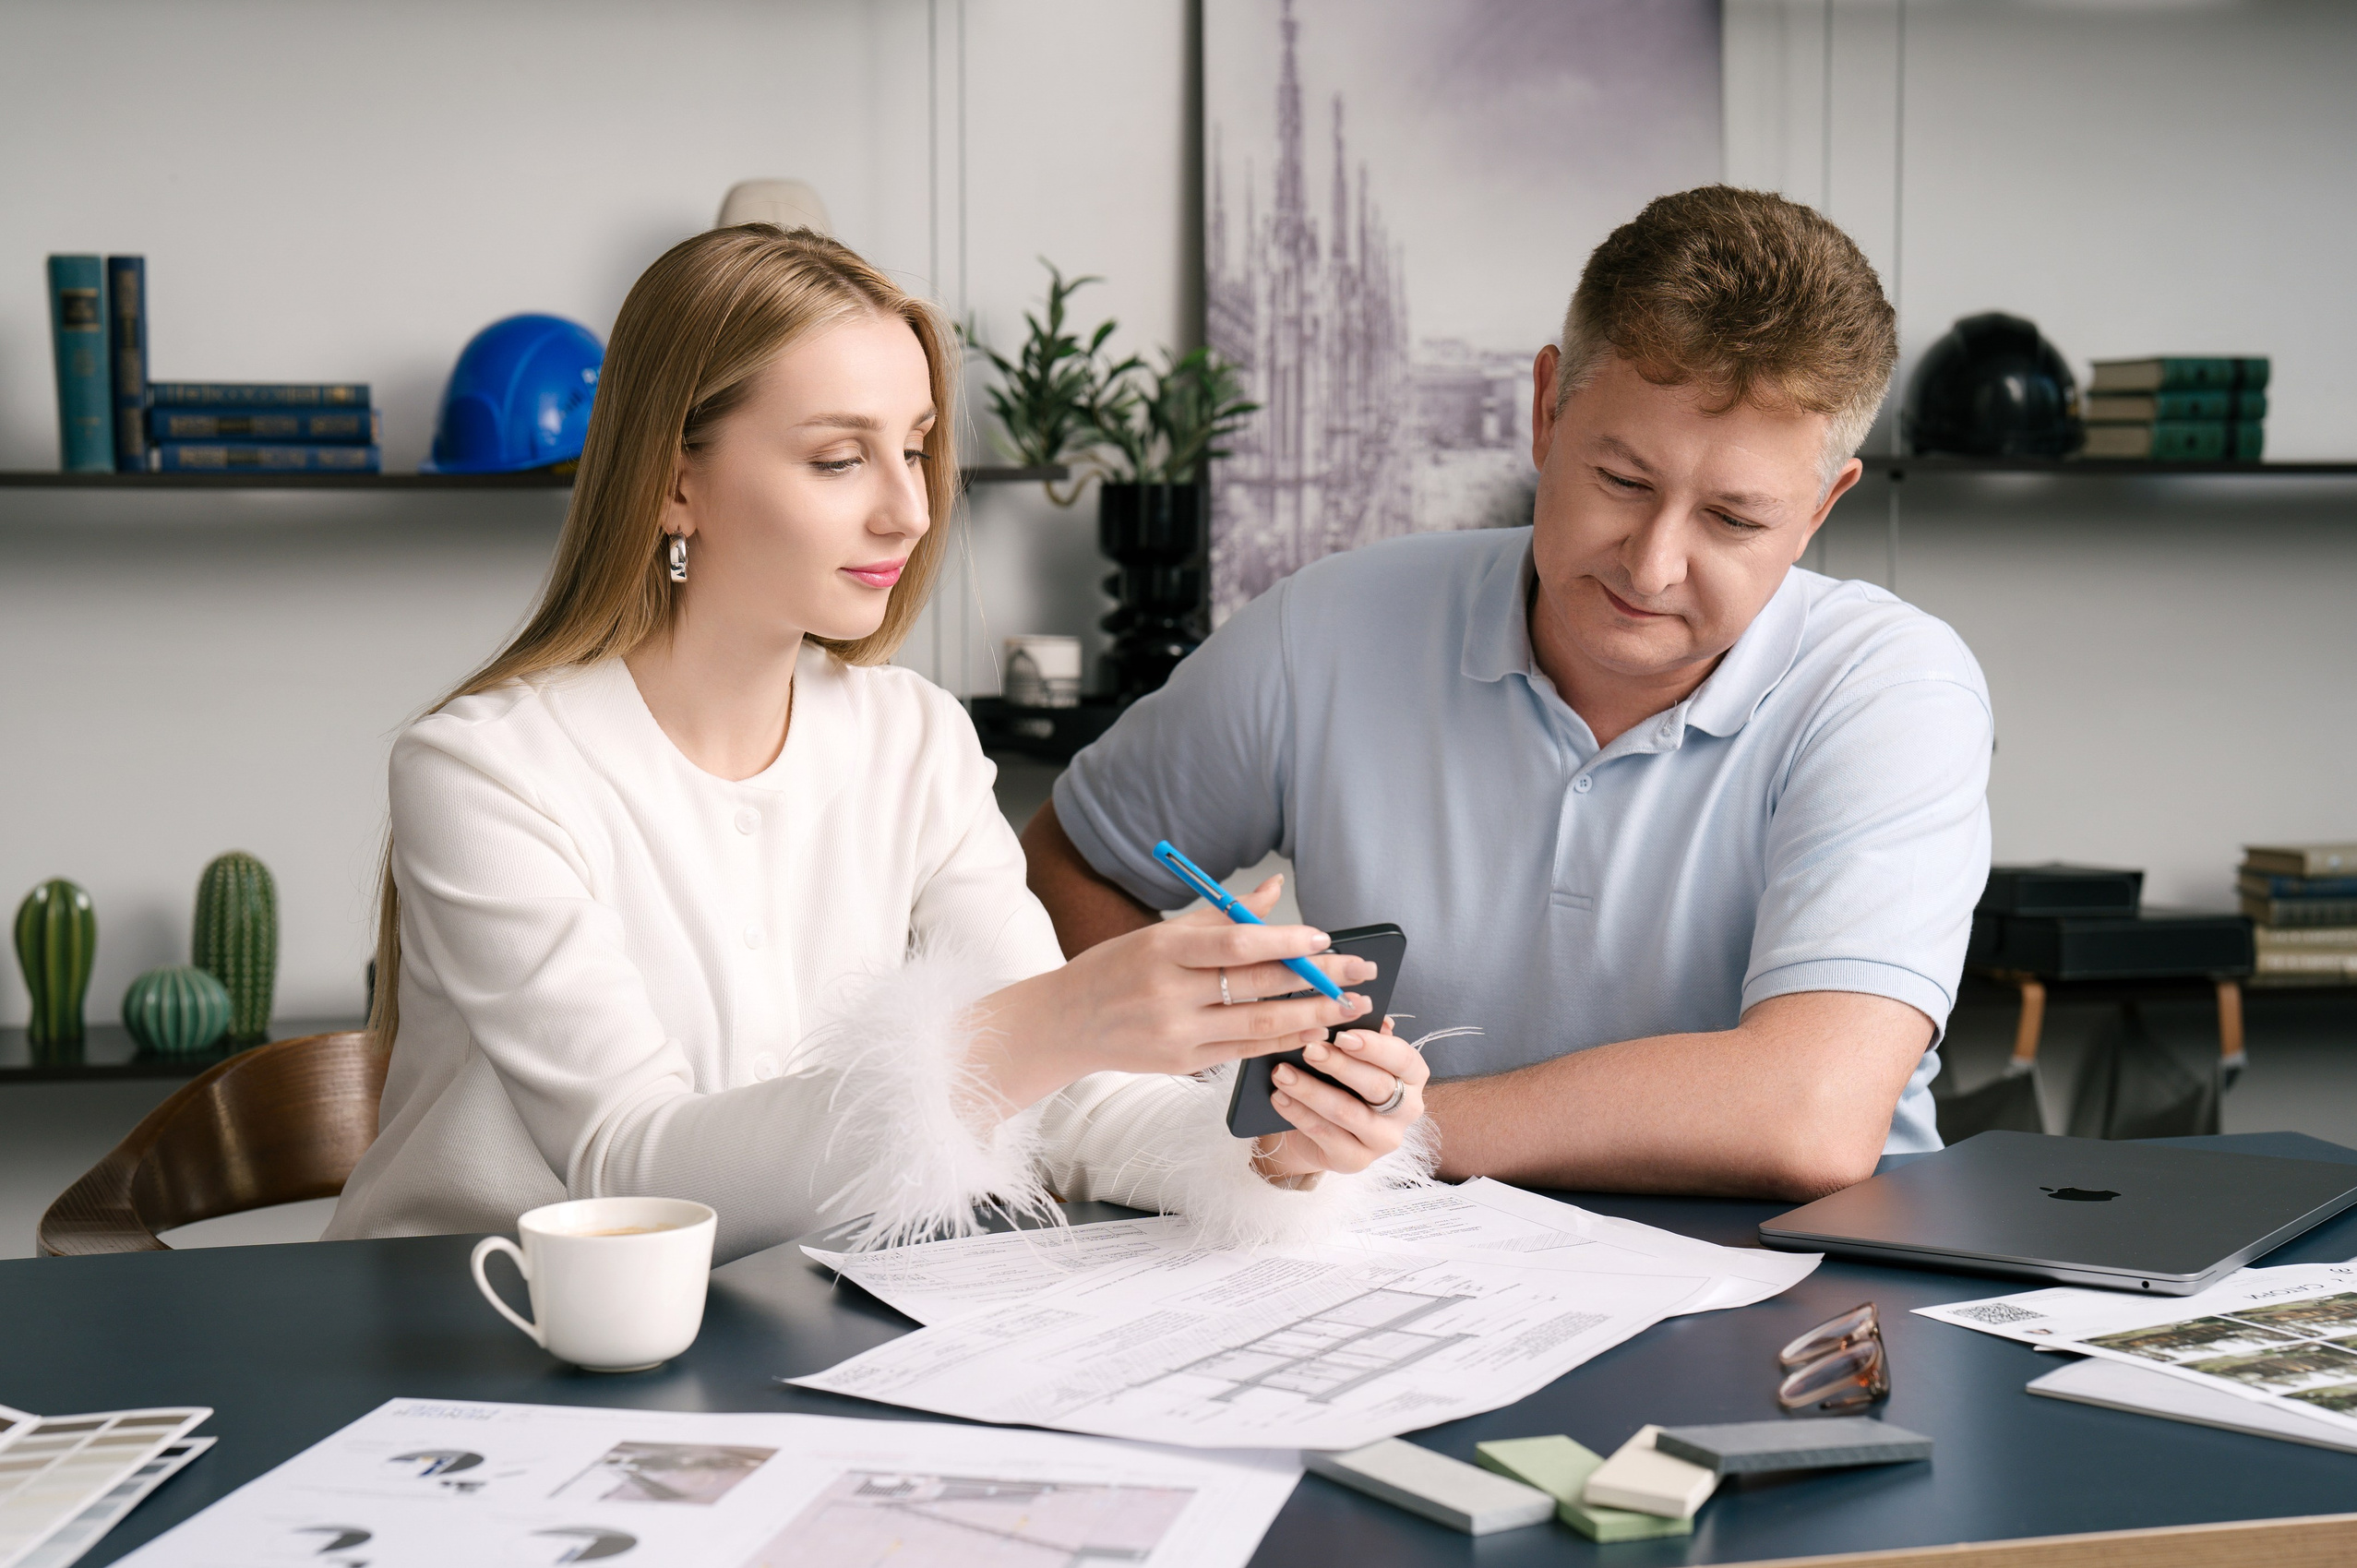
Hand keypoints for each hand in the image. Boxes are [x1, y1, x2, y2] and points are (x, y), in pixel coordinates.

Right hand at [974, 876, 1375, 1108]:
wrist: (1065, 1023)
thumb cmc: (1116, 968)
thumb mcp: (1160, 932)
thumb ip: (1221, 916)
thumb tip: (1273, 891)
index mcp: (1162, 948)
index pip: (1235, 943)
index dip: (1284, 940)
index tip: (1325, 937)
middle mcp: (1169, 992)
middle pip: (1256, 984)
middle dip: (1316, 977)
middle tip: (1359, 972)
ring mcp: (1175, 1033)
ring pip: (1257, 1024)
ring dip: (1310, 1015)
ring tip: (1348, 1005)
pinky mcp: (1181, 1063)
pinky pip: (1243, 1051)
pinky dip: (1282, 1041)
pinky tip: (1312, 1030)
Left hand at [1252, 1017, 1429, 1180]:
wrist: (1319, 1128)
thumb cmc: (1341, 1080)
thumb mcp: (1352, 1054)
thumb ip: (1358, 1033)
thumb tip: (1354, 1009)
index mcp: (1412, 1076)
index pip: (1403, 1059)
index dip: (1374, 1046)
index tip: (1341, 1034)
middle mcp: (1407, 1110)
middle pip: (1377, 1086)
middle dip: (1339, 1065)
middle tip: (1308, 1049)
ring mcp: (1384, 1139)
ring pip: (1347, 1112)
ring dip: (1311, 1089)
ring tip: (1281, 1072)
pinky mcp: (1357, 1160)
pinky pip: (1325, 1135)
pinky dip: (1299, 1114)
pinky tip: (1280, 1097)